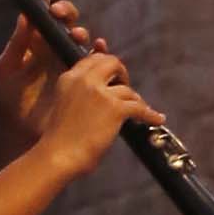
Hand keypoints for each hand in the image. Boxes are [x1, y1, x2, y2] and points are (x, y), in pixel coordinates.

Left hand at [0, 0, 85, 151]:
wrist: (20, 132)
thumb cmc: (8, 100)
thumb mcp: (6, 70)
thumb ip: (16, 44)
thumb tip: (24, 15)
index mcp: (34, 41)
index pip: (40, 13)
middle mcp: (52, 47)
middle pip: (65, 21)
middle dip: (65, 12)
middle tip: (58, 14)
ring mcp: (68, 61)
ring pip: (80, 39)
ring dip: (80, 33)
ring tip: (76, 36)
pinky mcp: (82, 78)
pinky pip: (96, 61)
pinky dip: (100, 52)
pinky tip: (99, 48)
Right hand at [31, 46, 154, 187]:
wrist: (57, 155)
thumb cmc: (57, 139)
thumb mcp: (61, 105)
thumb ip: (78, 93)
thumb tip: (101, 93)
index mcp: (69, 78)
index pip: (92, 59)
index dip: (105, 62)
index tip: (114, 71)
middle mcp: (84, 80)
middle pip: (112, 63)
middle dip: (122, 73)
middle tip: (125, 86)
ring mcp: (100, 93)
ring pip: (127, 89)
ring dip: (135, 99)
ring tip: (138, 109)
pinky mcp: (115, 109)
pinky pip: (140, 107)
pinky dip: (150, 114)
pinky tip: (156, 119)